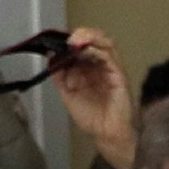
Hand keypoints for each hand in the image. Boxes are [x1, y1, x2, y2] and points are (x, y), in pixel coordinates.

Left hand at [55, 26, 136, 168]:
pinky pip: (109, 56)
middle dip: (79, 34)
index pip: (80, 46)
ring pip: (103, 42)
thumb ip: (59, 75)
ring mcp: (110, 69)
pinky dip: (96, 50)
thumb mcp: (67, 94)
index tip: (55, 42)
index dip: (68, 41)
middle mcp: (99, 65)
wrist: (106, 134)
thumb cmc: (92, 118)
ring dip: (88, 37)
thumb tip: (50, 55)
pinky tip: (84, 50)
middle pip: (93, 39)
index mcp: (88, 68)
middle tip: (66, 39)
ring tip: (74, 41)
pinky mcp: (118, 75)